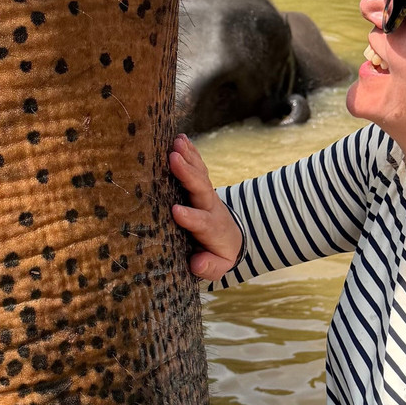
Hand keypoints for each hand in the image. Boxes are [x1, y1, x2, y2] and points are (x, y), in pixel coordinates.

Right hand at [169, 134, 241, 280]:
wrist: (231, 238)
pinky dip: (191, 152)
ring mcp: (206, 194)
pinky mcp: (202, 185)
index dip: (190, 217)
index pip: (201, 223)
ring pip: (199, 174)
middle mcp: (210, 208)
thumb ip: (209, 267)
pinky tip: (180, 138)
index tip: (176, 211)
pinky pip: (197, 167)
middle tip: (174, 159)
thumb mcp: (218, 267)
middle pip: (201, 190)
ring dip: (189, 157)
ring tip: (176, 141)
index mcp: (211, 229)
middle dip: (188, 175)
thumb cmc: (218, 254)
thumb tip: (197, 262)